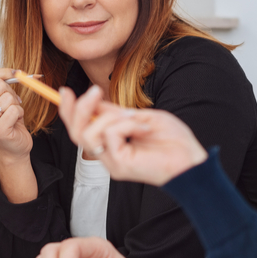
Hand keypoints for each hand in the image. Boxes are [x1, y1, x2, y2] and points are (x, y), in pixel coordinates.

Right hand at [0, 59, 32, 160]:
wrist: (12, 144)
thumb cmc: (6, 118)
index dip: (4, 71)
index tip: (16, 73)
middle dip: (11, 92)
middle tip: (10, 103)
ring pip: (8, 97)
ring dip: (16, 104)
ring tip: (11, 113)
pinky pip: (15, 110)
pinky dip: (19, 114)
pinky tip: (14, 121)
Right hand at [58, 85, 207, 185]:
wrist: (191, 160)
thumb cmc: (172, 141)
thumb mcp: (140, 117)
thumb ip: (116, 113)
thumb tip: (94, 101)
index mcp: (111, 144)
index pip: (80, 129)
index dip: (68, 111)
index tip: (64, 91)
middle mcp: (108, 155)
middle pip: (76, 133)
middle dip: (78, 109)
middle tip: (94, 91)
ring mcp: (112, 162)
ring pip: (88, 135)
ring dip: (109, 117)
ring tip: (133, 116)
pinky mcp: (119, 166)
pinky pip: (110, 135)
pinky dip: (126, 125)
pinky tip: (144, 128)